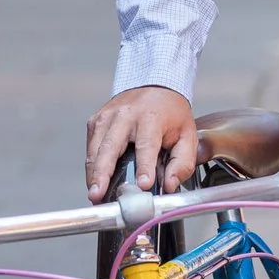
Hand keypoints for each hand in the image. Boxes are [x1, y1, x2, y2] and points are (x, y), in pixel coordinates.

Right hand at [86, 86, 197, 201]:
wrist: (155, 84)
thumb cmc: (171, 113)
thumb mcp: (187, 135)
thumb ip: (183, 163)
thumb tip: (170, 185)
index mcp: (151, 117)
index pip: (147, 145)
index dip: (145, 166)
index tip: (143, 184)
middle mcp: (125, 114)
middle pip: (110, 147)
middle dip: (102, 173)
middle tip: (98, 195)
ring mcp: (107, 116)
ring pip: (95, 149)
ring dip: (93, 173)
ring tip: (94, 194)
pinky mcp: (96, 120)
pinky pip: (91, 146)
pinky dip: (91, 165)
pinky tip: (95, 181)